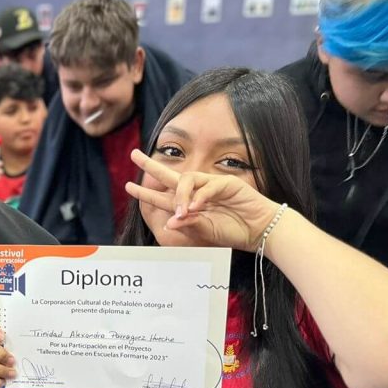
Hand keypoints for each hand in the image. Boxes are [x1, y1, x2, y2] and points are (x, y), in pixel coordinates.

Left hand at [126, 149, 278, 251]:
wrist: (259, 232)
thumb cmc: (233, 232)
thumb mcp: (205, 232)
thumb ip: (188, 226)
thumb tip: (170, 222)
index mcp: (190, 205)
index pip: (163, 196)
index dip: (146, 192)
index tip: (128, 185)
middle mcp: (198, 192)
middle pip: (171, 175)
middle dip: (151, 166)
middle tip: (134, 155)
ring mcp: (212, 185)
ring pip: (187, 179)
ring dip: (180, 195)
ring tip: (182, 210)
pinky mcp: (228, 183)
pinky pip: (207, 187)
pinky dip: (199, 197)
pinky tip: (195, 207)